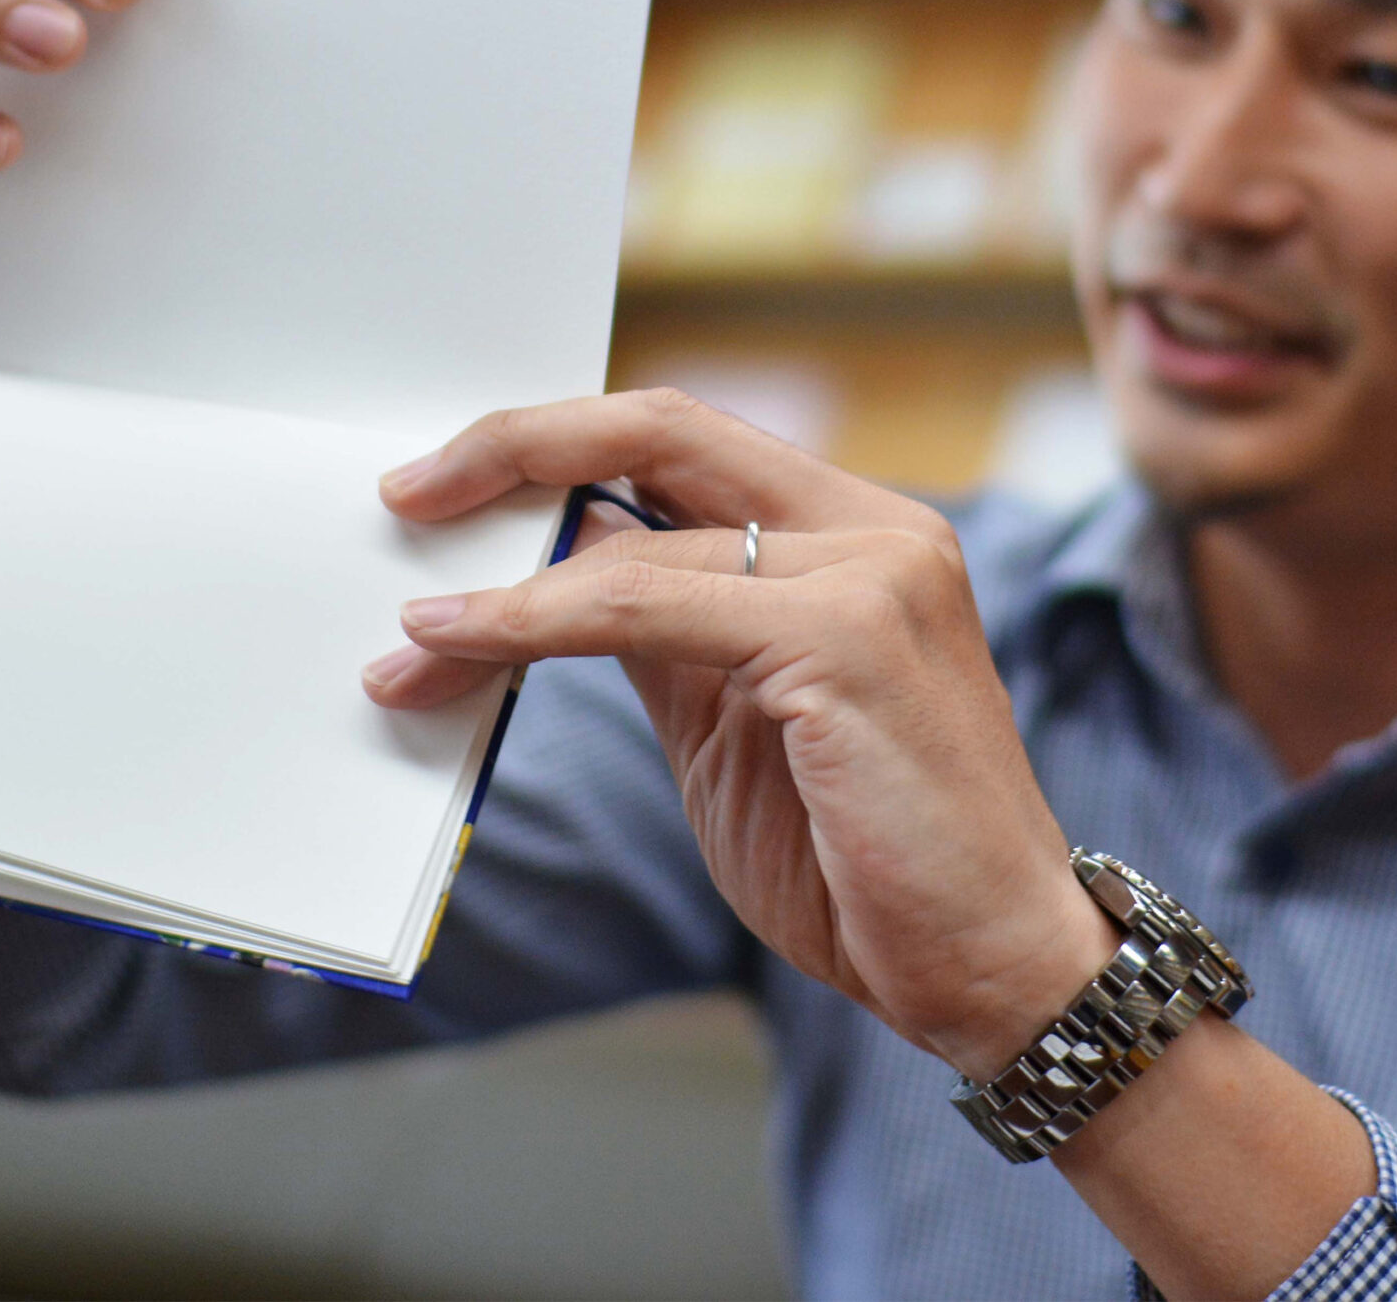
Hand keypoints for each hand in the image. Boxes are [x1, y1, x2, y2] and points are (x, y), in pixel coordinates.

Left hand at [364, 389, 1117, 1077]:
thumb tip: (543, 576)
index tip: (449, 485)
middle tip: (403, 496)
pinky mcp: (848, 640)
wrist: (994, 968)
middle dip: (514, 447)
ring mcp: (872, 573)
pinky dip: (532, 622)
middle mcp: (875, 527)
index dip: (557, 444)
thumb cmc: (866, 859)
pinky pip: (643, 608)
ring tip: (404, 638)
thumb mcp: (734, 717)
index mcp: (856, 531)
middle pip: (660, 427)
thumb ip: (660, 631)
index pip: (684, 438)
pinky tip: (458, 648)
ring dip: (495, 588)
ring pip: (634, 536)